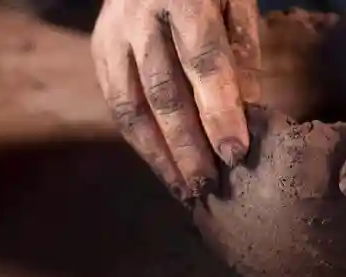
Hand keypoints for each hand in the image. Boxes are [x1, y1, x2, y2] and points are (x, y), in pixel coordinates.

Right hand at [91, 0, 260, 200]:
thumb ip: (241, 50)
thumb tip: (247, 113)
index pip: (204, 62)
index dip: (219, 112)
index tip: (235, 153)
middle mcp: (139, 16)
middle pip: (163, 92)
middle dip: (187, 146)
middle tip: (207, 185)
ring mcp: (112, 33)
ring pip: (131, 106)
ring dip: (158, 154)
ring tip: (182, 189)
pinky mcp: (98, 48)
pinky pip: (117, 104)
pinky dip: (140, 140)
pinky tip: (162, 165)